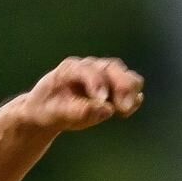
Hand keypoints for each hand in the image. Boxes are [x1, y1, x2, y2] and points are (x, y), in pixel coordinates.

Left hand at [17, 57, 144, 132]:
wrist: (48, 110)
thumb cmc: (48, 109)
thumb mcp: (53, 113)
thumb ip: (75, 111)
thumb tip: (106, 109)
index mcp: (70, 69)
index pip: (87, 71)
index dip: (97, 83)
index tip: (102, 100)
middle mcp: (91, 67)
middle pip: (113, 68)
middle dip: (121, 86)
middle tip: (122, 108)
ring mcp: (105, 76)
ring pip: (126, 76)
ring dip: (130, 92)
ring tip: (124, 111)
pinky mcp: (115, 88)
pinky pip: (131, 89)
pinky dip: (133, 99)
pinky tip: (126, 112)